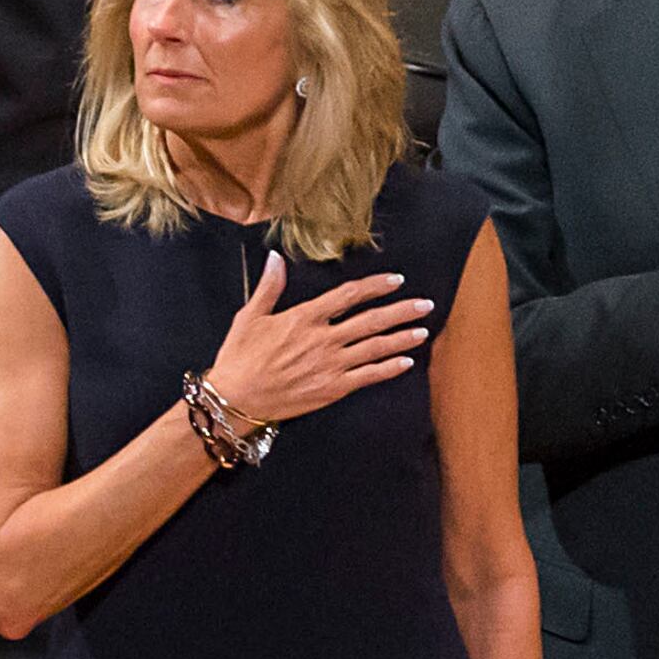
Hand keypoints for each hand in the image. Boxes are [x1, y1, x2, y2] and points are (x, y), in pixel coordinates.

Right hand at [198, 254, 433, 425]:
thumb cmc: (239, 358)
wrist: (233, 400)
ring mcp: (330, 365)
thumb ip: (269, 287)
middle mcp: (322, 339)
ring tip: (424, 330)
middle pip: (372, 320)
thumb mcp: (249, 317)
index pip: (349, 295)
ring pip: (375, 347)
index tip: (396, 281)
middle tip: (426, 305)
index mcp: (304, 318)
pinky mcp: (331, 389)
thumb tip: (274, 258)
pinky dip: (389, 368)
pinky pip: (368, 376)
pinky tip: (406, 361)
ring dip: (402, 337)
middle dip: (402, 311)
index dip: (376, 286)